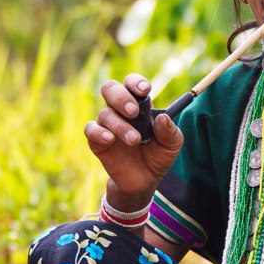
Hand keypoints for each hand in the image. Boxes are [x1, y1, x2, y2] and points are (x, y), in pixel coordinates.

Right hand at [84, 74, 183, 207]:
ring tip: (134, 140)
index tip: (145, 90)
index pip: (132, 84)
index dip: (136, 82)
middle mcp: (120, 110)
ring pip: (105, 113)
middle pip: (110, 89)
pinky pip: (90, 129)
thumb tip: (163, 117)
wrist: (145, 180)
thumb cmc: (158, 156)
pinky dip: (99, 132)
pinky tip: (110, 139)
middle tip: (133, 112)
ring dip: (120, 125)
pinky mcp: (97, 141)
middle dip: (121, 97)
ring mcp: (107, 124)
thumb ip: (171, 131)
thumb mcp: (172, 144)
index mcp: (140, 105)